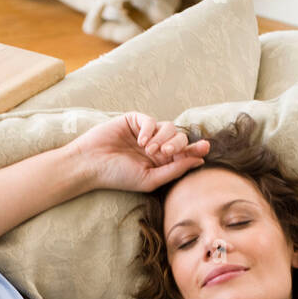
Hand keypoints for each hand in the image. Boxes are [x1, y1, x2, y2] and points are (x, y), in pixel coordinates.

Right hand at [66, 112, 209, 193]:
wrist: (92, 164)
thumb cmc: (118, 176)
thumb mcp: (150, 178)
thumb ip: (174, 170)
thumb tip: (199, 161)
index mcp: (160, 163)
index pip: (183, 154)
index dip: (195, 150)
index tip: (205, 147)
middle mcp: (155, 147)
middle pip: (179, 139)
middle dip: (177, 144)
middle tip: (165, 151)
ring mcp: (145, 133)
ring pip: (168, 127)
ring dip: (162, 138)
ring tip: (148, 150)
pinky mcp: (134, 120)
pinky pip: (151, 120)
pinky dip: (149, 130)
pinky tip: (140, 141)